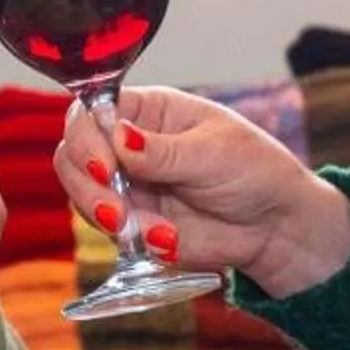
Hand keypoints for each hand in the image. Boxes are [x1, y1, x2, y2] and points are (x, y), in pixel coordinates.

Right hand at [53, 86, 349, 298]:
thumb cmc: (255, 172)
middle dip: (85, 183)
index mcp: (149, 110)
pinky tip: (164, 239)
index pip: (92, 111)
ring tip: (141, 229)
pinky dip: (128, 237)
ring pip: (81, 194)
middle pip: (72, 153)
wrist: (276, 226)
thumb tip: (118, 138)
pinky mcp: (132, 222)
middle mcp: (128, 144)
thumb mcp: (215, 154)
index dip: (86, 137)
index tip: (103, 167)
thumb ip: (163, 152)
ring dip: (101, 214)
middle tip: (114, 210)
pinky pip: (107, 229)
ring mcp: (127, 184)